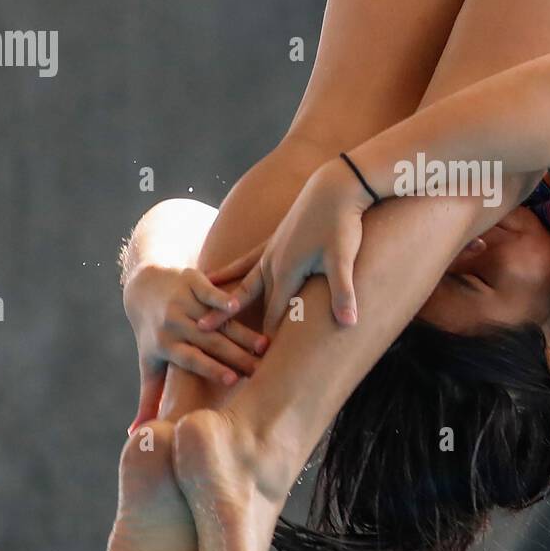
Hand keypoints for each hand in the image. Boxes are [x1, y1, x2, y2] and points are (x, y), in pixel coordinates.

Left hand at [123, 264, 268, 428]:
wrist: (144, 288)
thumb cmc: (153, 333)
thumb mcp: (149, 364)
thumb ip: (149, 399)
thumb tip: (137, 436)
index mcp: (165, 345)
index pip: (191, 359)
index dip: (211, 368)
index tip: (233, 380)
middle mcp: (173, 322)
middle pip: (209, 342)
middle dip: (236, 355)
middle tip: (261, 369)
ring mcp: (183, 300)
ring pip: (216, 320)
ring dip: (240, 331)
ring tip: (265, 345)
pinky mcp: (192, 280)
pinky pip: (209, 291)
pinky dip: (222, 298)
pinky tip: (240, 305)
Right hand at [197, 158, 370, 334]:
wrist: (335, 187)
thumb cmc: (341, 223)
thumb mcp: (343, 260)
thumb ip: (342, 293)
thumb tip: (348, 323)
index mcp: (286, 271)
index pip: (272, 315)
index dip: (264, 340)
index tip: (253, 363)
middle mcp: (271, 263)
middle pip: (248, 301)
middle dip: (230, 323)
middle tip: (206, 341)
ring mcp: (269, 251)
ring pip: (243, 283)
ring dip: (225, 302)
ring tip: (202, 319)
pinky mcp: (273, 241)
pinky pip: (245, 262)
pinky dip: (230, 273)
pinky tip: (214, 278)